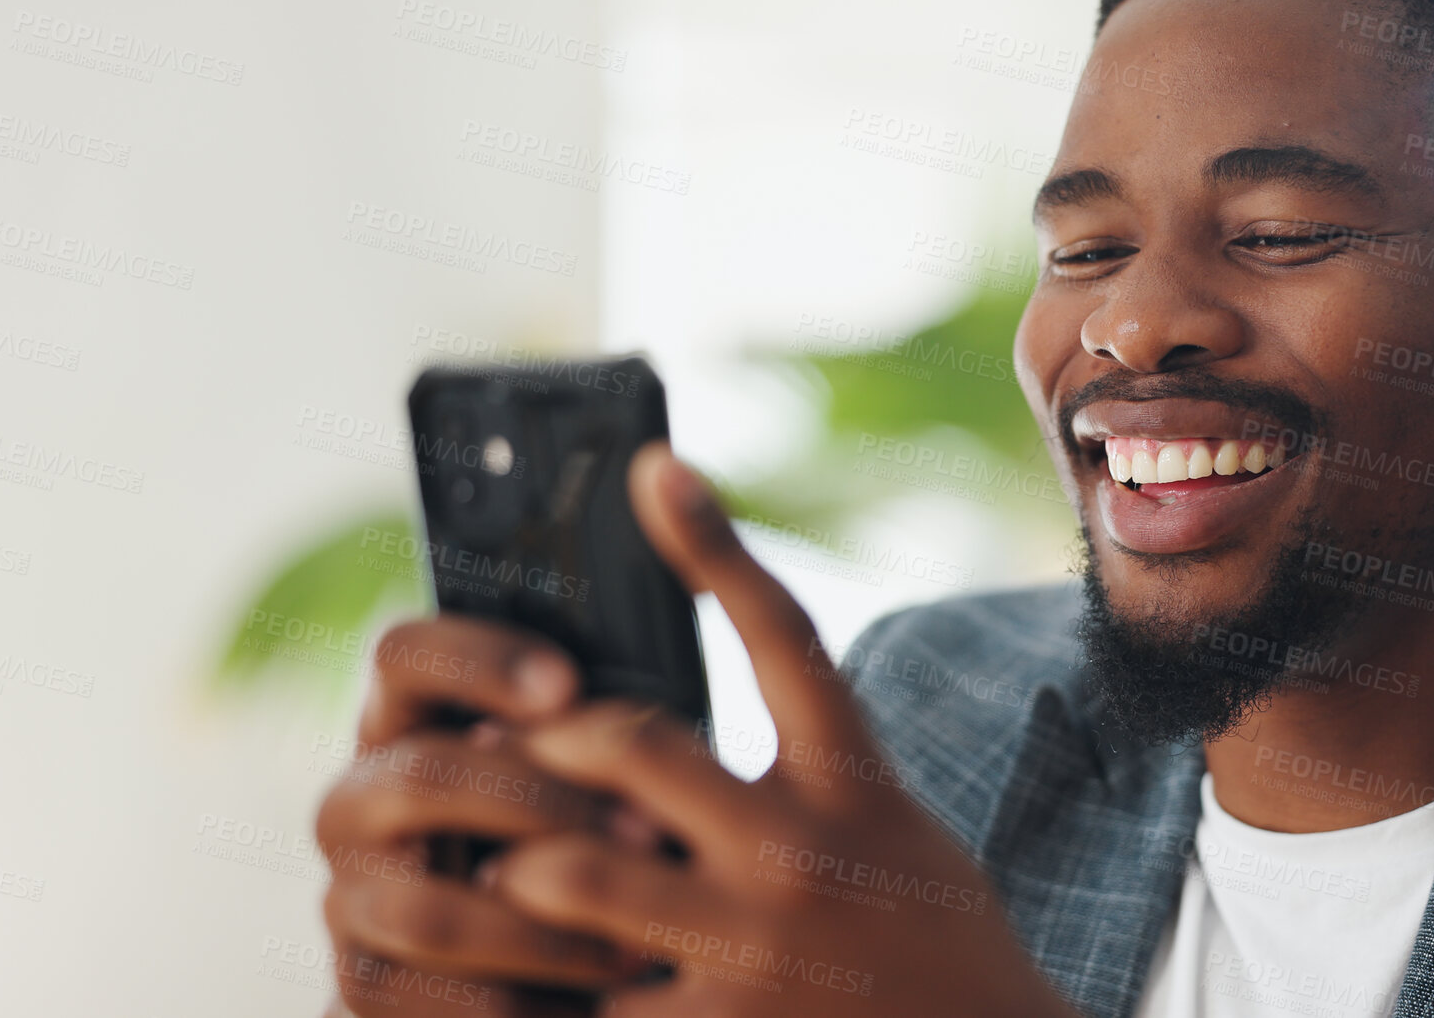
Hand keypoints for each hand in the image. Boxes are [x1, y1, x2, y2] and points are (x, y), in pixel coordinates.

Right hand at [316, 597, 629, 1012]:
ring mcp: (347, 897)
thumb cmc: (579, 835)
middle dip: (541, 803)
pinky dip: (519, 1002)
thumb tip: (650, 718)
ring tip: (638, 942)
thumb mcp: (580, 771)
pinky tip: (593, 1000)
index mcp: (404, 722)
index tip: (569, 684)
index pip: (404, 654)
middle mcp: (357, 801)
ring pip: (428, 908)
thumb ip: (588, 733)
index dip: (479, 660)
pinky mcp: (361, 983)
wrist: (532, 963)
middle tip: (648, 832)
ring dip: (542, 928)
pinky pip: (430, 999)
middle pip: (422, 776)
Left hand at [482, 445, 1080, 1016]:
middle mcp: (799, 851)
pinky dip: (544, 985)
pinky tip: (522, 977)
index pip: (781, 634)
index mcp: (854, 784)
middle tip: (504, 731)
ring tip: (502, 857)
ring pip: (573, 871)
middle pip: (634, 744)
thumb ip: (810, 769)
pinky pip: (584, 1000)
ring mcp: (750, 949)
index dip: (712, 541)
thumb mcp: (893, 824)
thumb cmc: (931, 935)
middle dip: (549, 733)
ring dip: (519, 859)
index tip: (652, 468)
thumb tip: (703, 710)